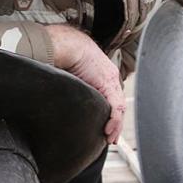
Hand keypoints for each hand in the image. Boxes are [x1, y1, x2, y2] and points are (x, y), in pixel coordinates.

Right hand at [47, 25, 124, 143]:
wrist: (67, 44)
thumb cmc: (65, 55)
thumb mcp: (72, 77)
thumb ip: (76, 88)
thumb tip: (64, 100)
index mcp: (102, 75)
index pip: (111, 99)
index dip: (110, 116)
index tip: (106, 130)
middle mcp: (110, 77)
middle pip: (117, 105)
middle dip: (115, 124)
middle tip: (111, 138)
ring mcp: (111, 80)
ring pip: (118, 108)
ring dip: (115, 125)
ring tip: (110, 138)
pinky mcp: (109, 83)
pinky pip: (115, 106)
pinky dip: (113, 121)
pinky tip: (109, 130)